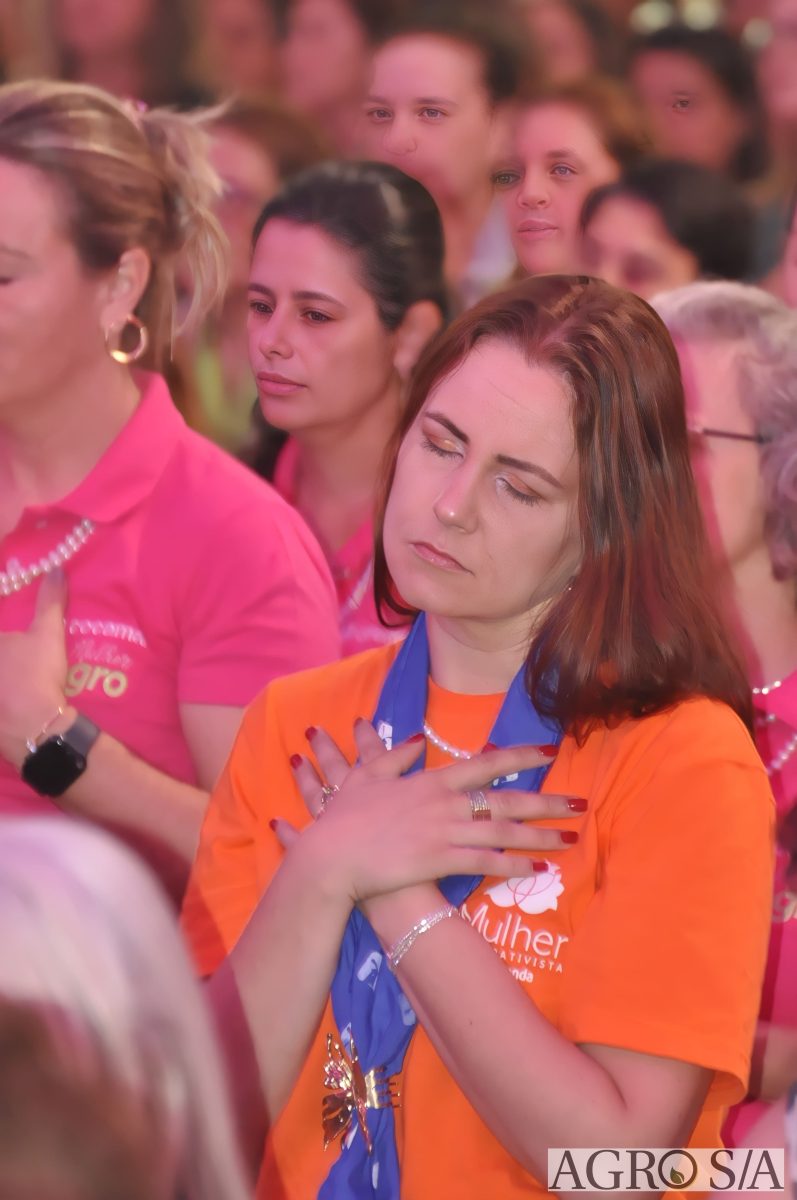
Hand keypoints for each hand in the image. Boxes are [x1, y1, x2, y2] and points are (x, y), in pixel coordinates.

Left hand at [0, 571, 69, 767]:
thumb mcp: (48, 633)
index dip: (3, 626)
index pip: (0, 626)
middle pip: (0, 651)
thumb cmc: (36, 674)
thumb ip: (50, 600)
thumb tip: (56, 568)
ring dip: (3, 672)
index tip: (17, 640)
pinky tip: (7, 698)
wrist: (34, 725)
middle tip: (16, 656)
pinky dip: (1, 696)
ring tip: (10, 677)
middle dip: (5, 650)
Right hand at [272, 719, 582, 903]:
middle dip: (546, 800)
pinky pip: (484, 863)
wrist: (330, 855)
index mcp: (431, 780)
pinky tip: (535, 870)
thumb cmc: (344, 818)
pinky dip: (512, 866)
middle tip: (579, 803)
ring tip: (569, 839)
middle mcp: (445, 803)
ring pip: (502, 832)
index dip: (520, 755)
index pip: (485, 763)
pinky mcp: (439, 861)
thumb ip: (394, 756)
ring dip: (539, 836)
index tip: (549, 751)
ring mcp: (444, 832)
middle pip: (506, 798)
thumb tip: (418, 740)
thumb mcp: (366, 776)